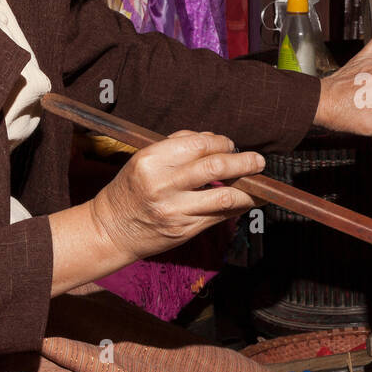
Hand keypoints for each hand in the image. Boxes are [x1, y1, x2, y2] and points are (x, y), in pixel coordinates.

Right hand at [88, 131, 264, 262]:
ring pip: (225, 196)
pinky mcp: (184, 230)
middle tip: (258, 161)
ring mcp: (175, 210)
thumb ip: (178, 145)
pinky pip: (220, 216)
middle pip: (215, 167)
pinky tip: (247, 200)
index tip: (231, 145)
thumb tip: (215, 140)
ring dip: (249, 189)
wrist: (112, 229)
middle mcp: (163, 185)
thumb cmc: (132, 189)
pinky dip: (238, 206)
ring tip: (260, 183)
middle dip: (244, 162)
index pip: (199, 144)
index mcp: (151, 160)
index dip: (222, 142)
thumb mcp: (145, 159)